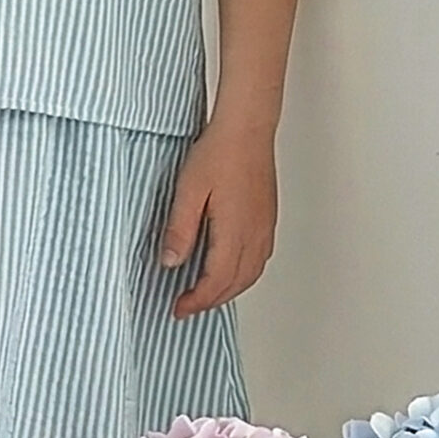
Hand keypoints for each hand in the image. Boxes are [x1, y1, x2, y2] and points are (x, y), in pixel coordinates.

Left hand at [159, 116, 277, 317]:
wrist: (247, 129)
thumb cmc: (219, 153)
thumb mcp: (188, 191)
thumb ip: (180, 229)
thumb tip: (171, 262)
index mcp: (235, 232)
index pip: (216, 282)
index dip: (197, 301)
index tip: (178, 308)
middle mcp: (255, 235)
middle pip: (236, 284)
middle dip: (211, 301)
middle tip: (187, 306)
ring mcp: (264, 228)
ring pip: (251, 274)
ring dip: (229, 290)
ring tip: (205, 294)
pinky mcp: (267, 219)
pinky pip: (259, 259)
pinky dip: (243, 274)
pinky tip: (229, 269)